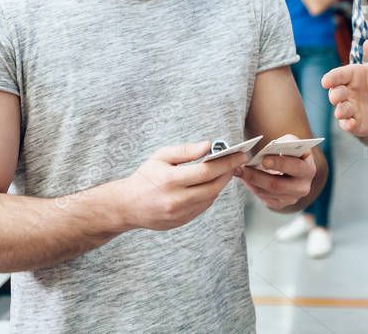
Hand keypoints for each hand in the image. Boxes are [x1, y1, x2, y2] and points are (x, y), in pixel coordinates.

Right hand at [118, 141, 247, 230]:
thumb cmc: (144, 177)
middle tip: (237, 161)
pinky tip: (210, 184)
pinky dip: (210, 195)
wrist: (127, 206)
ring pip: (210, 198)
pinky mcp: (181, 222)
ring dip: (220, 184)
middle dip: (228, 172)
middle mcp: (176, 199)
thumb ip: (185, 150)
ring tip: (225, 171)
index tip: (240, 154)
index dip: (226, 162)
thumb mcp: (160, 157)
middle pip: (213, 186)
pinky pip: (203, 207)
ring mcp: (179, 213)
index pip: (206, 171)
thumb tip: (208, 146)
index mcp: (170, 180)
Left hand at [236, 136, 317, 210]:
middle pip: (278, 185)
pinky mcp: (281, 204)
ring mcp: (292, 198)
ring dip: (251, 181)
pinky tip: (245, 179)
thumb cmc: (291, 152)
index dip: (280, 163)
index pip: (295, 167)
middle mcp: (303, 187)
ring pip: (268, 193)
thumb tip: (272, 147)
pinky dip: (253, 188)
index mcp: (309, 170)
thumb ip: (285, 143)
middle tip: (243, 168)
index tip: (264, 159)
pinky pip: (264, 198)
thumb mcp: (292, 143)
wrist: (293, 167)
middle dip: (258, 176)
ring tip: (239, 171)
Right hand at [321, 39, 367, 137]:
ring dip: (340, 111)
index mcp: (352, 76)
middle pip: (335, 93)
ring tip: (342, 112)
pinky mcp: (354, 123)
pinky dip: (347, 125)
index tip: (326, 81)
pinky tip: (350, 124)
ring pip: (340, 110)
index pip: (338, 75)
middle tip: (337, 96)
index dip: (331, 78)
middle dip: (334, 95)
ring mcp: (349, 108)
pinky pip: (347, 125)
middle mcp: (347, 92)